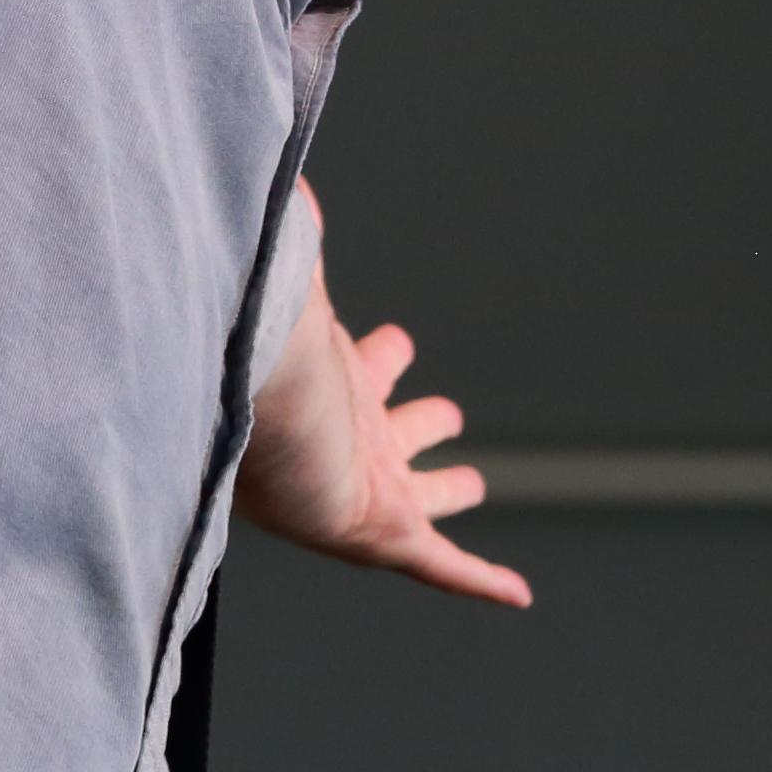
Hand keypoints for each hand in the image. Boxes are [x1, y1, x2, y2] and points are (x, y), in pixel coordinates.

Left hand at [237, 201, 531, 608]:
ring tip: (469, 487)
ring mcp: (370, 490)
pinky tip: (514, 594)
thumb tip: (289, 177)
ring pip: (421, 494)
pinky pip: (445, 567)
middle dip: (414, 422)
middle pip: (390, 430)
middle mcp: (346, 437)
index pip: (358, 366)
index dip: (377, 356)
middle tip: (440, 413)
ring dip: (444, 491)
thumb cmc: (263, 345)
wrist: (258, 410)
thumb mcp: (289, 280)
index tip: (394, 341)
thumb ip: (294, 232)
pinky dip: (481, 580)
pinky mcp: (388, 537)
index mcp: (325, 382)